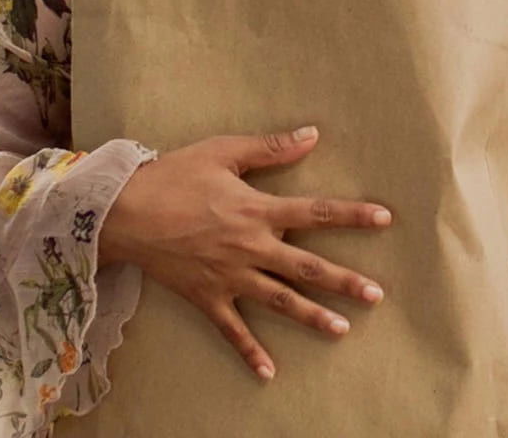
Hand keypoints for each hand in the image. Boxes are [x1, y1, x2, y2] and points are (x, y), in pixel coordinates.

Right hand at [99, 126, 392, 380]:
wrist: (123, 213)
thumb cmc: (173, 176)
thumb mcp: (223, 152)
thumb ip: (270, 148)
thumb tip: (313, 135)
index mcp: (257, 210)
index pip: (315, 212)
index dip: (351, 215)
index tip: (384, 219)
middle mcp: (249, 247)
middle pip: (306, 266)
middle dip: (343, 281)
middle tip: (376, 295)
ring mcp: (229, 276)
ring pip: (279, 300)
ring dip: (312, 316)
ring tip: (343, 330)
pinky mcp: (207, 297)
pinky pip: (232, 329)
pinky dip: (250, 351)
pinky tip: (269, 372)